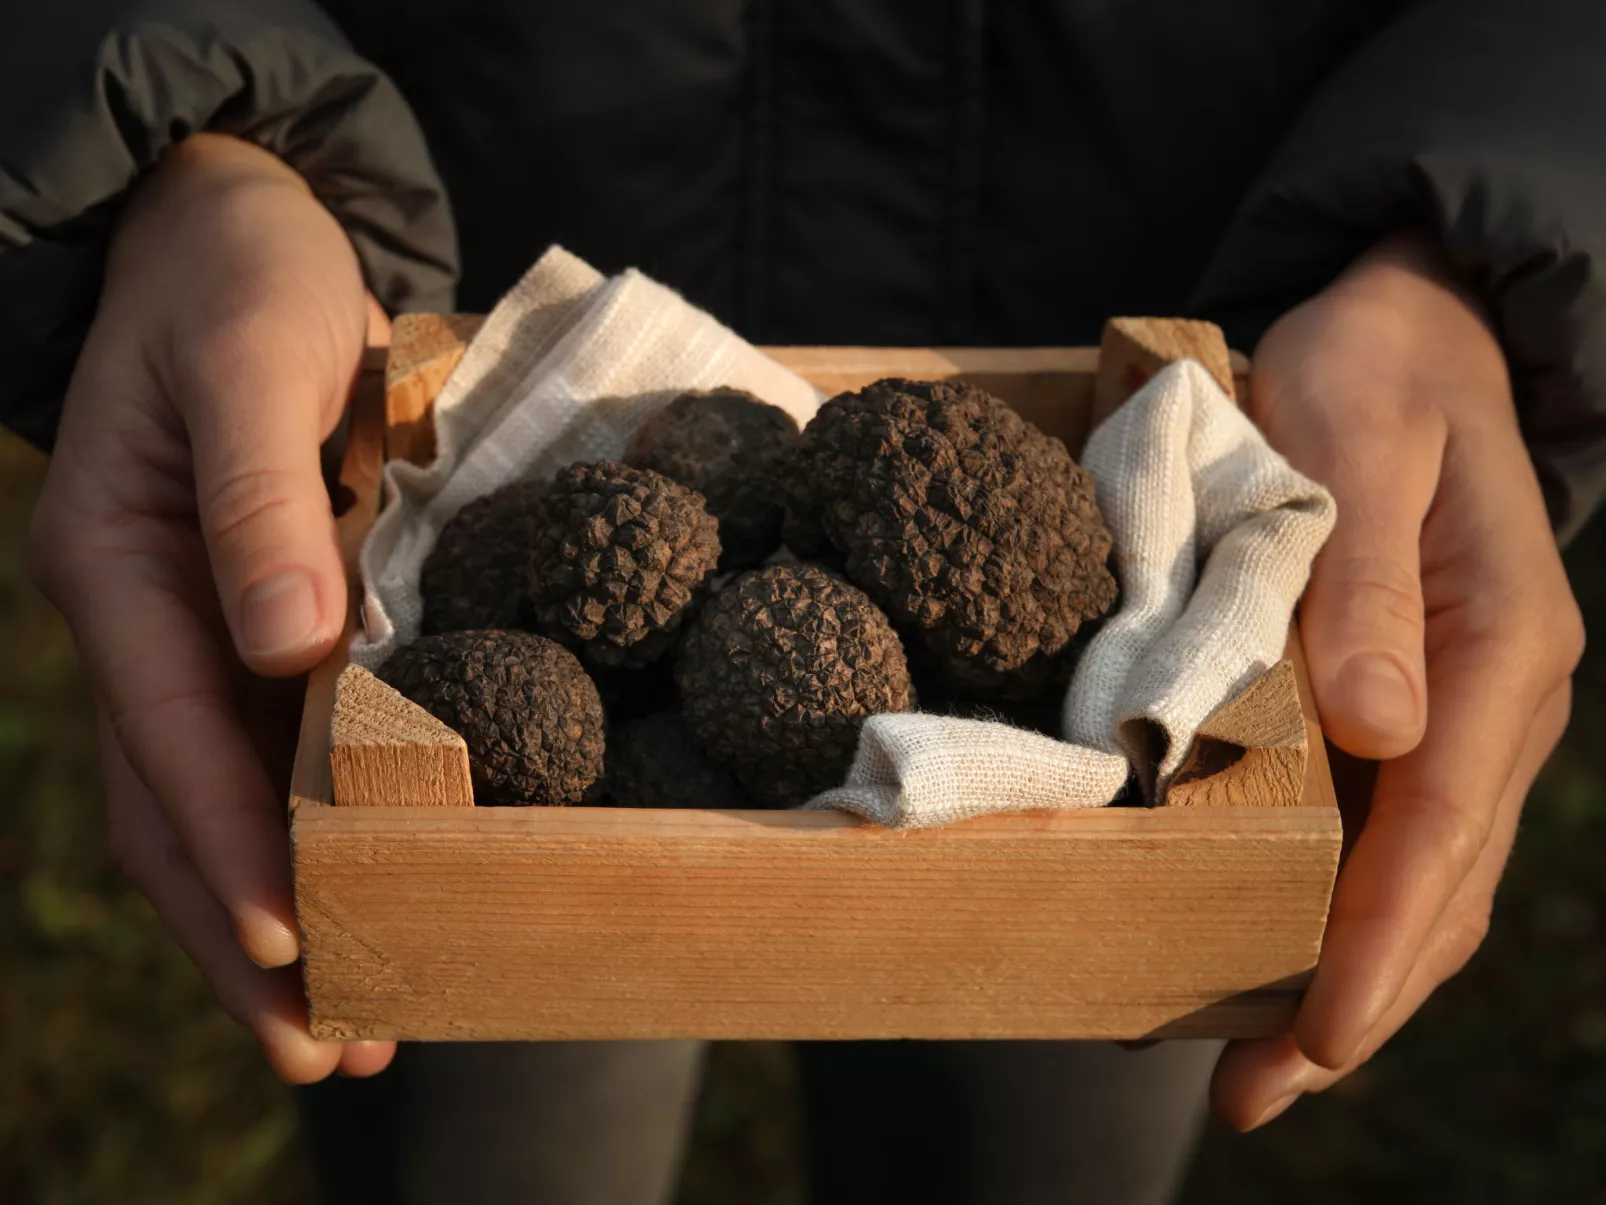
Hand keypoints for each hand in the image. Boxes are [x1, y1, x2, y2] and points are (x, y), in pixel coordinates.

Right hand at [28, 134, 395, 1081]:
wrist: (233, 225)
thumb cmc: (240, 278)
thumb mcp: (250, 360)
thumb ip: (256, 501)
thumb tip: (284, 649)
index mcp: (119, 570)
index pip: (172, 740)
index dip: (232, 849)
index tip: (297, 942)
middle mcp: (147, 621)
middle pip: (177, 810)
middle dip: (242, 935)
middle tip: (322, 1050)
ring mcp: (194, 630)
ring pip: (215, 805)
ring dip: (272, 915)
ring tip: (346, 1024)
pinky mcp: (252, 620)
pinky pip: (261, 755)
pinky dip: (303, 837)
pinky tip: (362, 893)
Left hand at [1210, 233, 1584, 1128]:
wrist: (1410, 328)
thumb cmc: (1373, 371)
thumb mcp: (1356, 442)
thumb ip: (1362, 584)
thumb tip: (1382, 731)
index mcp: (1500, 643)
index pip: (1442, 823)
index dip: (1376, 937)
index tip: (1317, 1033)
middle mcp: (1497, 692)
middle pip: (1442, 880)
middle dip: (1359, 996)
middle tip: (1260, 1092)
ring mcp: (1465, 703)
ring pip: (1427, 872)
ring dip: (1354, 972)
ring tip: (1263, 1065)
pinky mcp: (1420, 698)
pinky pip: (1400, 827)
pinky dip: (1349, 903)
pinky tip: (1283, 948)